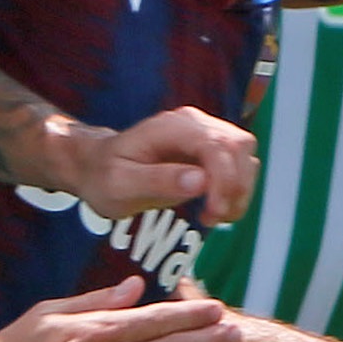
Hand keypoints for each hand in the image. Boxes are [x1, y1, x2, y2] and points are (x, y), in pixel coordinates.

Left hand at [64, 104, 256, 234]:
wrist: (97, 168)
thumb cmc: (104, 176)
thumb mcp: (120, 184)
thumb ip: (158, 181)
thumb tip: (200, 181)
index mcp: (171, 127)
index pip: (216, 144)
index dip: (224, 179)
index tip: (213, 212)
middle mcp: (193, 123)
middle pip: (239, 146)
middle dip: (235, 186)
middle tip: (212, 217)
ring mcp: (204, 134)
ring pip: (245, 156)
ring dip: (239, 191)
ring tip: (212, 216)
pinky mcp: (209, 151)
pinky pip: (239, 167)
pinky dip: (236, 192)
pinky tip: (215, 209)